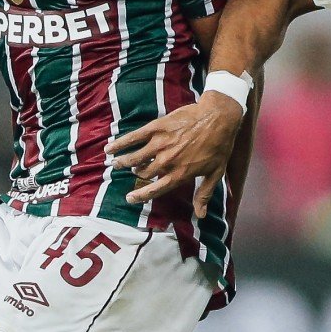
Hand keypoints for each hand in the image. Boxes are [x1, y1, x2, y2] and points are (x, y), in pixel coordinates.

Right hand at [109, 93, 243, 216]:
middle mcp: (166, 161)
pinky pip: (134, 137)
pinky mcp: (156, 128)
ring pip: (135, 157)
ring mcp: (160, 144)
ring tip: (115, 163)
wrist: (218, 116)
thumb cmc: (219, 145)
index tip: (129, 198)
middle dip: (135, 173)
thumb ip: (204, 194)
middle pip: (143, 172)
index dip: (140, 195)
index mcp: (179, 174)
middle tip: (131, 171)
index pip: (155, 190)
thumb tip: (201, 215)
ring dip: (123, 161)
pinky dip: (120, 143)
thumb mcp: (215, 173)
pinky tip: (110, 147)